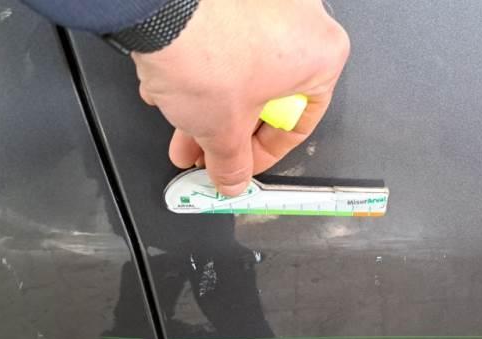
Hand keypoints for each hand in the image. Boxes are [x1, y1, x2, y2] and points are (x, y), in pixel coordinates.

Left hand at [132, 0, 349, 195]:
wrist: (159, 7)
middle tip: (208, 152)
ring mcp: (267, 0)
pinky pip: (223, 40)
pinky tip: (174, 88)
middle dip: (230, 130)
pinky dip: (202, 66)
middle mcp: (303, 19)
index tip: (242, 166)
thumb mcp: (223, 131)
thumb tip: (233, 176)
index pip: (297, 123)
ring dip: (211, 104)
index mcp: (323, 55)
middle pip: (267, 95)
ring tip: (183, 128)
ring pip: (242, 68)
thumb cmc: (206, 51)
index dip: (263, 155)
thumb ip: (233, 163)